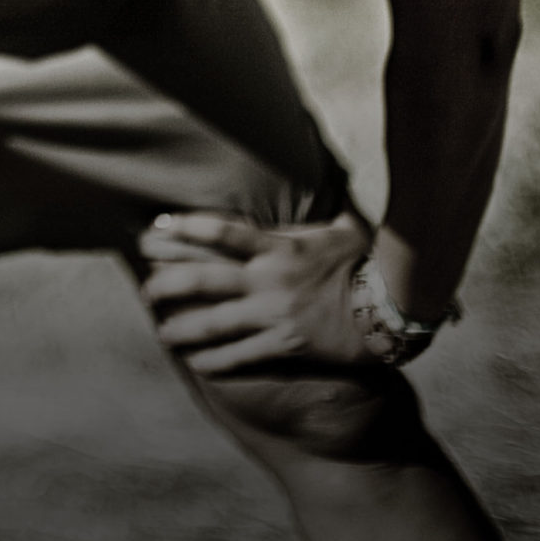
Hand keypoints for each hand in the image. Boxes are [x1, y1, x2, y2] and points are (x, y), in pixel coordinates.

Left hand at [138, 210, 371, 375]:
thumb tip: (329, 174)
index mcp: (279, 248)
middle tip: (146, 289)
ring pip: (214, 323)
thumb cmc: (369, 263)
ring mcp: (274, 315)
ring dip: (183, 329)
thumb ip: (323, 209)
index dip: (184, 227)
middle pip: (202, 279)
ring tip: (162, 333)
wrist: (393, 310)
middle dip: (168, 284)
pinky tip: (197, 365)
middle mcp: (269, 280)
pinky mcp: (286, 345)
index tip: (155, 227)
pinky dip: (215, 362)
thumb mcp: (343, 227)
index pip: (221, 232)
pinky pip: (241, 356)